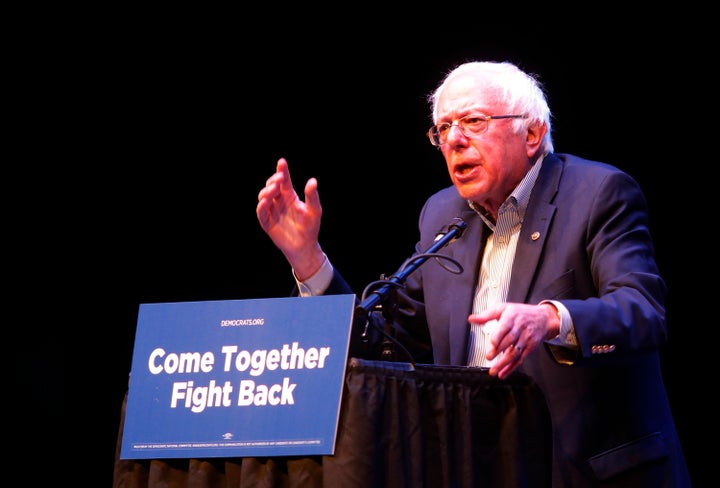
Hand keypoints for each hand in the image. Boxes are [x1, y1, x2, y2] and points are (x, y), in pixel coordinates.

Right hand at [256, 158, 325, 279]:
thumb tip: (313, 180)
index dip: (282, 171)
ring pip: (264, 197)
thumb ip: (312, 196)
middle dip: (273, 180)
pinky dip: (261, 207)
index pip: (284, 181)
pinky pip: (261, 213)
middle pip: (272, 186)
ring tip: (273, 189)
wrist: (305, 247)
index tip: (282, 162)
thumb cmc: (311, 227)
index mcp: (289, 196)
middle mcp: (279, 201)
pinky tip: (265, 202)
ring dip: (267, 192)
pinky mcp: (267, 223)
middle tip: (279, 179)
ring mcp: (272, 211)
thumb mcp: (315, 210)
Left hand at [468, 302, 559, 378]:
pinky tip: (503, 373)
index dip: (498, 336)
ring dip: (504, 363)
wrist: (543, 318)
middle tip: (488, 357)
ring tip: (494, 371)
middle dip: (498, 350)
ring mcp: (526, 338)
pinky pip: (521, 359)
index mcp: (511, 317)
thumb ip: (486, 315)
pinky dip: (512, 368)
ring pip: (515, 352)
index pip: (505, 327)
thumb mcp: (503, 308)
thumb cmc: (520, 313)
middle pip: (509, 341)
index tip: (491, 344)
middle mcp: (520, 328)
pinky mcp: (530, 347)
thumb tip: (471, 319)